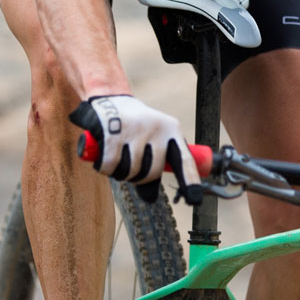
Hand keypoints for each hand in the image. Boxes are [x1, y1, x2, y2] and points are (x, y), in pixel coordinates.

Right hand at [69, 95, 202, 203]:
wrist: (111, 98)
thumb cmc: (136, 127)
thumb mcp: (152, 142)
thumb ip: (153, 168)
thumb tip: (151, 198)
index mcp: (172, 130)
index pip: (184, 160)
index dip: (190, 181)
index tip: (195, 200)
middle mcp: (157, 128)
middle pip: (152, 172)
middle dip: (139, 178)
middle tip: (130, 169)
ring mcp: (135, 129)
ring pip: (130, 171)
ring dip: (120, 173)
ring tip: (117, 159)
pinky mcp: (112, 131)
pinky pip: (111, 165)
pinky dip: (105, 168)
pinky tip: (104, 158)